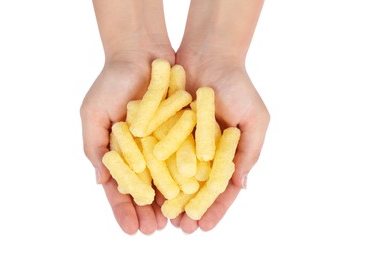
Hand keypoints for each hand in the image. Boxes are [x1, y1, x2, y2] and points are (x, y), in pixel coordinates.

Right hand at [80, 50, 173, 233]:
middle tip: (154, 232)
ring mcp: (160, 143)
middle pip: (144, 188)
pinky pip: (183, 158)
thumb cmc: (111, 82)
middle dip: (147, 212)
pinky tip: (189, 195)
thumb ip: (93, 147)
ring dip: (168, 202)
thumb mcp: (93, 114)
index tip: (131, 230)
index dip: (123, 210)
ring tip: (173, 222)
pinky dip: (185, 177)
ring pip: (165, 179)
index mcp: (117, 151)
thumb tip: (100, 182)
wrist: (141, 53)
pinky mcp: (180, 132)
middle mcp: (140, 151)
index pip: (119, 187)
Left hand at [172, 49, 269, 232]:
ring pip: (176, 175)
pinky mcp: (165, 129)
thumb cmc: (238, 86)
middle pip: (196, 187)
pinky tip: (148, 188)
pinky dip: (155, 171)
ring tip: (164, 217)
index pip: (222, 187)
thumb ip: (250, 152)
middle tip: (182, 229)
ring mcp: (184, 142)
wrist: (209, 56)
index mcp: (227, 153)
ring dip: (171, 197)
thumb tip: (243, 187)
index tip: (205, 226)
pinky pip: (159, 154)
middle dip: (190, 208)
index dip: (215, 208)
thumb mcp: (255, 119)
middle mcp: (204, 151)